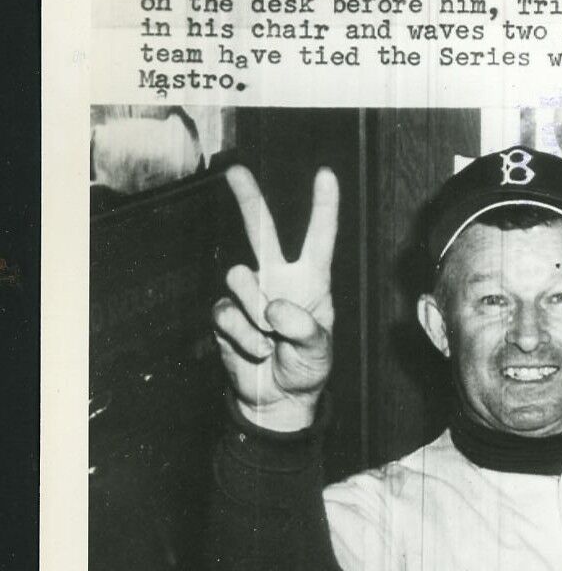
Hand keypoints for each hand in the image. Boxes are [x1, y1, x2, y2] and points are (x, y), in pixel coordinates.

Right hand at [212, 165, 338, 431]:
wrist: (278, 398)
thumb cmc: (307, 369)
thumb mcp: (319, 351)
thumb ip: (304, 328)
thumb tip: (274, 307)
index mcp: (311, 282)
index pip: (319, 239)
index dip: (323, 208)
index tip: (326, 175)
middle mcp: (278, 280)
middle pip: (261, 233)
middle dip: (248, 200)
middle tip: (236, 171)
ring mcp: (249, 295)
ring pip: (240, 278)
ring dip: (256, 312)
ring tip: (271, 340)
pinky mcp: (226, 314)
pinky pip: (226, 313)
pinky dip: (242, 336)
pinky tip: (255, 349)